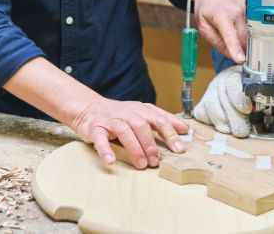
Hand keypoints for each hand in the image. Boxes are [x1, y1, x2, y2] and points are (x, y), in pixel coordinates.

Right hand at [69, 96, 187, 169]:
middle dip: (151, 144)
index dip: (170, 133)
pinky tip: (111, 161)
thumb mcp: (141, 114)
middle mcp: (127, 113)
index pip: (159, 119)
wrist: (89, 109)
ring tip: (141, 164)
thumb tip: (185, 130)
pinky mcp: (95, 128)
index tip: (179, 148)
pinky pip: (100, 139)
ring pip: (124, 131)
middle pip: (142, 125)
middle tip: (156, 161)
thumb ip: (160, 121)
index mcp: (141, 110)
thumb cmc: (120, 115)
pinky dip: (106, 150)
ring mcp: (111, 120)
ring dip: (134, 148)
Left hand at [188, 0, 246, 62]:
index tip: (241, 59)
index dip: (235, 49)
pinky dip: (249, 32)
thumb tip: (231, 55)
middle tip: (237, 55)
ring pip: (252, 33)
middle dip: (242, 50)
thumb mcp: (202, 26)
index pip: (230, 35)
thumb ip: (215, 41)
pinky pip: (254, 25)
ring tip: (237, 39)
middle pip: (244, 38)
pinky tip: (240, 28)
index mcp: (221, 15)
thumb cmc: (205, 6)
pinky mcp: (252, 7)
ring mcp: (247, 8)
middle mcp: (237, 10)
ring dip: (246, 41)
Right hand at [193, 65, 273, 137]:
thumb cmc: (254, 92)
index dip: (239, 97)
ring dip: (223, 122)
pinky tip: (222, 126)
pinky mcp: (202, 105)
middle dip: (234, 118)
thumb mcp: (268, 93)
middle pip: (222, 98)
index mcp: (240, 76)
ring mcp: (210, 93)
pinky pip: (201, 115)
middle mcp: (222, 81)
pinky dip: (211, 123)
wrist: (234, 86)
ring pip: (211, 108)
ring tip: (233, 130)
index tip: (247, 109)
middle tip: (243, 131)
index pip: (234, 83)